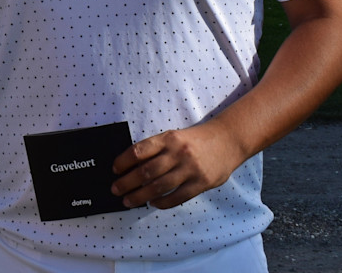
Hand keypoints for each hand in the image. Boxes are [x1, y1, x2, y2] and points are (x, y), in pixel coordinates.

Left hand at [110, 122, 246, 208]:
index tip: (114, 170)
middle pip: (146, 171)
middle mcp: (178, 153)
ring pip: (160, 186)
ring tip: (129, 201)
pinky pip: (178, 197)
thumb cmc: (194, 140)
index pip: (139, 150)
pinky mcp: (202, 183)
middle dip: (127, 183)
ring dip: (141, 196)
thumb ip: (156, 149)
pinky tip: (153, 204)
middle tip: (115, 190)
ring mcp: (190, 169)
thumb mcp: (174, 137)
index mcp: (168, 138)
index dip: (123, 161)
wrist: (227, 140)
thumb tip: (131, 166)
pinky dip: (163, 202)